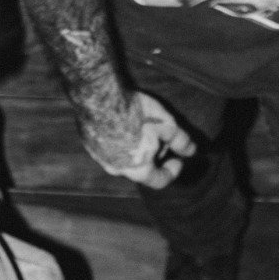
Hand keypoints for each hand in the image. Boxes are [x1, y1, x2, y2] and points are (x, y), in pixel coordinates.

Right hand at [76, 89, 194, 188]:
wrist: (99, 98)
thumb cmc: (135, 114)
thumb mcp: (166, 125)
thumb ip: (180, 141)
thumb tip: (191, 151)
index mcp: (137, 170)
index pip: (159, 180)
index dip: (172, 171)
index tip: (178, 159)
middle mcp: (115, 169)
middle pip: (139, 168)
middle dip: (152, 156)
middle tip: (159, 138)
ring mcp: (98, 156)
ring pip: (121, 158)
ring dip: (133, 148)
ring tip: (139, 128)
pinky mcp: (87, 142)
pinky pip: (105, 146)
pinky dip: (116, 140)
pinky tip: (120, 122)